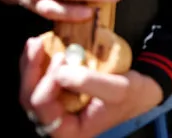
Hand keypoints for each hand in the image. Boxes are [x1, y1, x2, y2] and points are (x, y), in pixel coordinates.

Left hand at [20, 38, 162, 137]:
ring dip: (31, 64)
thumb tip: (59, 72)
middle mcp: (57, 123)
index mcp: (68, 130)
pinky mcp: (59, 94)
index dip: (47, 82)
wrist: (141, 90)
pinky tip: (41, 45)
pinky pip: (40, 80)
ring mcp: (57, 108)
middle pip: (30, 98)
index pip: (44, 107)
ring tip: (36, 41)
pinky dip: (38, 62)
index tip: (62, 58)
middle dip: (32, 70)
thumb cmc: (131, 94)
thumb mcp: (117, 89)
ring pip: (32, 88)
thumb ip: (89, 82)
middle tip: (39, 44)